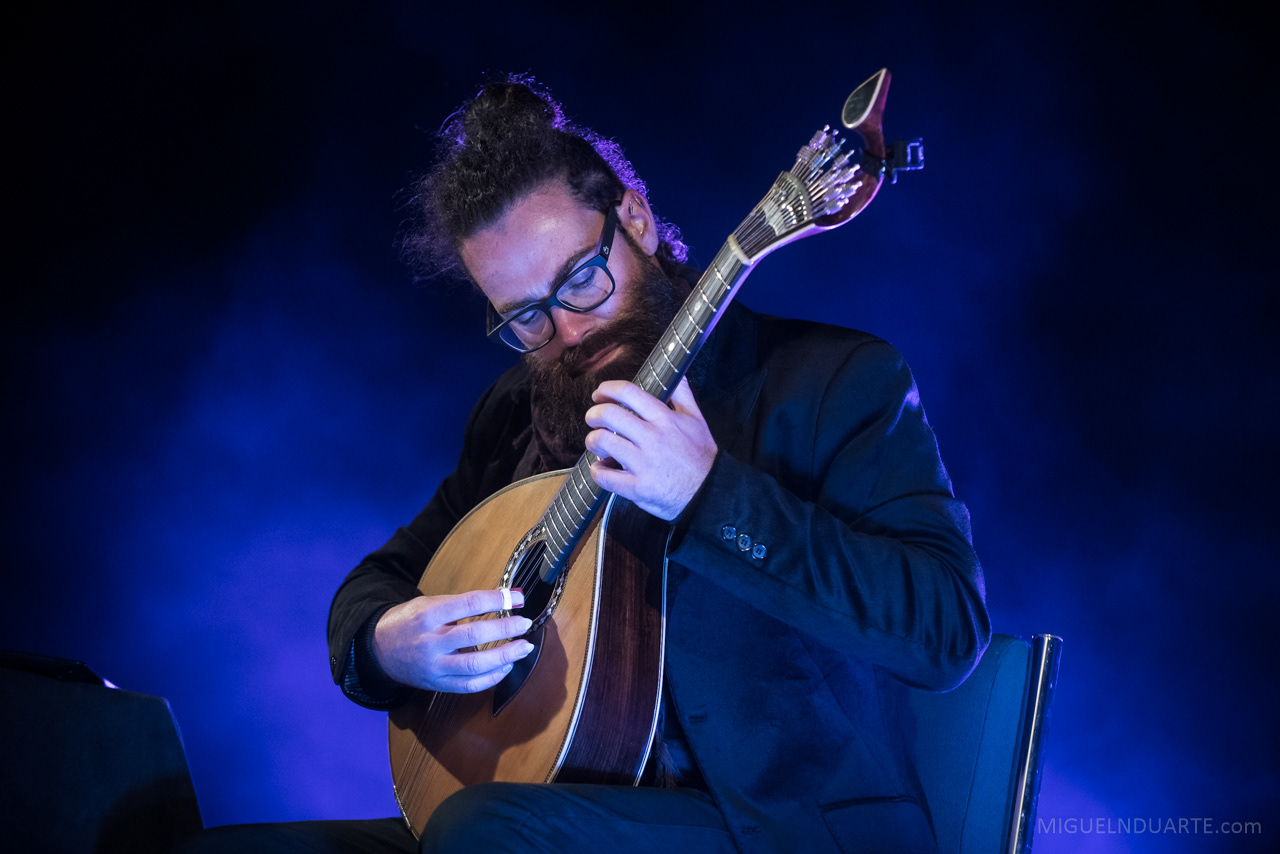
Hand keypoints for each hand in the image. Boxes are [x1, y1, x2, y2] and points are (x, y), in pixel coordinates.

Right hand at [372, 590, 533, 692]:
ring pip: (475, 665)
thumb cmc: (407, 622)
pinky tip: (505, 667)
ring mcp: (434, 666)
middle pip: (475, 635)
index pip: (469, 604)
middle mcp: (430, 642)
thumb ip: (460, 604)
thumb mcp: (427, 603)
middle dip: (506, 629)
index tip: (518, 597)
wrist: (377, 649)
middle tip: (525, 623)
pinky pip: (469, 685)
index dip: (498, 600)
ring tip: (524, 648)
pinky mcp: (437, 684)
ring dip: (505, 656)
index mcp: (428, 615)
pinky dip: (491, 678)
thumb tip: (500, 600)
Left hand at [584, 377, 716, 520]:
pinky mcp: (638, 487)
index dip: (607, 389)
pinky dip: (597, 471)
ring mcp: (644, 463)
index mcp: (665, 419)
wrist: (710, 493)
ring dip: (592, 441)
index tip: (600, 394)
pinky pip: (604, 476)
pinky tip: (602, 468)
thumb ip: (683, 394)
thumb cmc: (701, 456)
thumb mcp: (697, 419)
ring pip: (602, 441)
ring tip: (597, 444)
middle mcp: (652, 438)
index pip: (629, 392)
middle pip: (609, 414)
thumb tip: (676, 374)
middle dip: (593, 414)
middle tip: (593, 419)